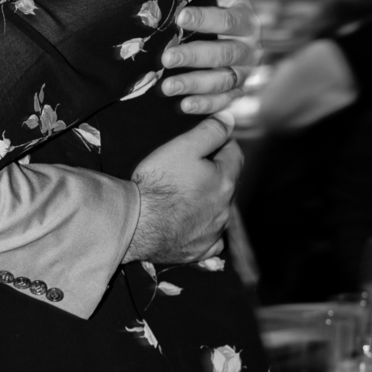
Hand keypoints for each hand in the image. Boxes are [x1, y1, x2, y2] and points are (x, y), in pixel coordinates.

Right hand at [126, 114, 242, 264]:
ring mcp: (213, 232)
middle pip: (227, 183)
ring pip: (219, 211)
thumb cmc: (158, 183)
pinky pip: (210, 241)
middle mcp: (225, 209)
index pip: (235, 154)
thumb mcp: (182, 147)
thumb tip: (229, 121)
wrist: (136, 223)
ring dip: (209, 202)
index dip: (223, 143)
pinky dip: (204, 231)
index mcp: (225, 181)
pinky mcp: (199, 250)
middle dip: (215, 174)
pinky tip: (191, 226)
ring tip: (185, 196)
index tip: (211, 141)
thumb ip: (209, 132)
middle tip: (192, 168)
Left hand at [160, 0, 261, 114]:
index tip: (180, 16)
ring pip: (223, 81)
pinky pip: (224, 102)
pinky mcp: (237, 92)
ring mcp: (244, 73)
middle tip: (166, 56)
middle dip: (193, 56)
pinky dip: (205, 105)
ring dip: (194, 84)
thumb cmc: (223, 8)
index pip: (228, 20)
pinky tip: (183, 106)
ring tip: (167, 86)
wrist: (237, 37)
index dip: (205, 18)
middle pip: (223, 54)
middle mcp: (249, 49)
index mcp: (246, 21)